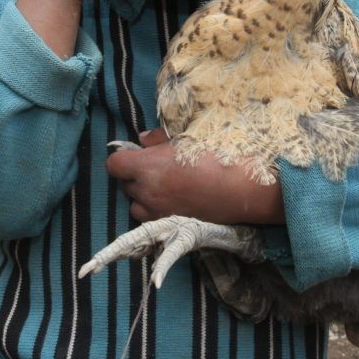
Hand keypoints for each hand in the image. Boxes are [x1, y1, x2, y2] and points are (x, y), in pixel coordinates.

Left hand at [106, 128, 284, 224]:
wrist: (244, 187)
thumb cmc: (216, 153)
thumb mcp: (187, 135)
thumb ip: (158, 138)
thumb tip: (143, 139)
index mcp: (147, 166)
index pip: (114, 165)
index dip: (123, 158)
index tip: (137, 154)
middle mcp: (147, 192)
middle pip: (125, 185)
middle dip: (137, 175)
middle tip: (158, 166)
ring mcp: (159, 211)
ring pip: (136, 206)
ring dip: (144, 196)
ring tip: (165, 185)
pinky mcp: (174, 223)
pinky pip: (154, 218)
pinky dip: (158, 210)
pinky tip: (178, 199)